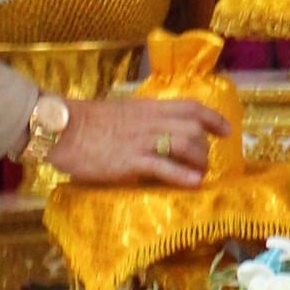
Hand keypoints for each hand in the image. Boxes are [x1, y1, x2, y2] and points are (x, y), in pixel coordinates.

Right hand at [47, 97, 228, 191]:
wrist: (63, 128)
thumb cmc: (85, 123)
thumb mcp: (120, 114)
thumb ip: (140, 122)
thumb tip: (153, 135)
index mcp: (148, 108)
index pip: (189, 107)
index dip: (212, 118)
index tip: (226, 130)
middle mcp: (150, 121)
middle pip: (193, 126)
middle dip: (206, 145)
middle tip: (205, 161)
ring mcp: (142, 141)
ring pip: (186, 143)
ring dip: (198, 159)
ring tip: (200, 173)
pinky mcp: (131, 161)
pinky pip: (164, 167)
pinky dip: (183, 175)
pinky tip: (194, 183)